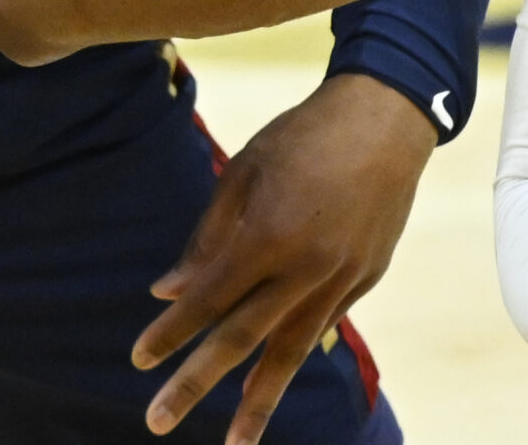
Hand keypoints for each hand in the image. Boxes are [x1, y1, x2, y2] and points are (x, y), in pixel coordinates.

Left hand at [133, 74, 435, 444]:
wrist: (388, 116)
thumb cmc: (306, 135)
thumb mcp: (245, 171)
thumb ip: (207, 236)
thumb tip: (167, 291)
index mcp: (268, 234)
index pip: (208, 299)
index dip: (170, 333)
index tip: (139, 360)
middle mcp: (306, 266)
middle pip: (243, 339)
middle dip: (196, 382)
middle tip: (157, 420)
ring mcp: (342, 276)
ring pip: (293, 349)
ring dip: (260, 399)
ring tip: (237, 441)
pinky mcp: (368, 275)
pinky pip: (324, 321)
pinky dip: (297, 346)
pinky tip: (276, 371)